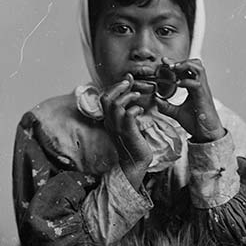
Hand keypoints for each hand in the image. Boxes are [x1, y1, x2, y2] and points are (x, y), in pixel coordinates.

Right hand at [100, 74, 152, 189]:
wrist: (134, 163)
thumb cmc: (133, 144)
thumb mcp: (126, 127)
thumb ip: (126, 114)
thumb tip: (130, 100)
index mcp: (109, 121)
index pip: (104, 99)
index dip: (114, 88)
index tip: (125, 81)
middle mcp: (110, 123)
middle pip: (106, 99)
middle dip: (117, 87)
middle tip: (129, 83)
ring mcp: (118, 128)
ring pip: (115, 105)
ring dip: (128, 96)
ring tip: (137, 95)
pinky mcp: (127, 132)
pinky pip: (128, 115)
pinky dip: (135, 109)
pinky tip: (141, 111)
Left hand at [155, 57, 225, 142]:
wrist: (207, 134)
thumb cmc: (196, 123)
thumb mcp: (177, 113)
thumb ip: (166, 106)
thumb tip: (155, 99)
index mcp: (194, 87)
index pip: (186, 70)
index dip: (176, 63)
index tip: (163, 61)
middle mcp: (200, 86)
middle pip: (195, 64)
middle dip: (180, 61)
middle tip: (167, 63)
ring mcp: (203, 90)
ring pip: (199, 68)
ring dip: (185, 65)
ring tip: (173, 68)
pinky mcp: (203, 97)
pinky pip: (197, 84)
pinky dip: (187, 81)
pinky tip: (178, 84)